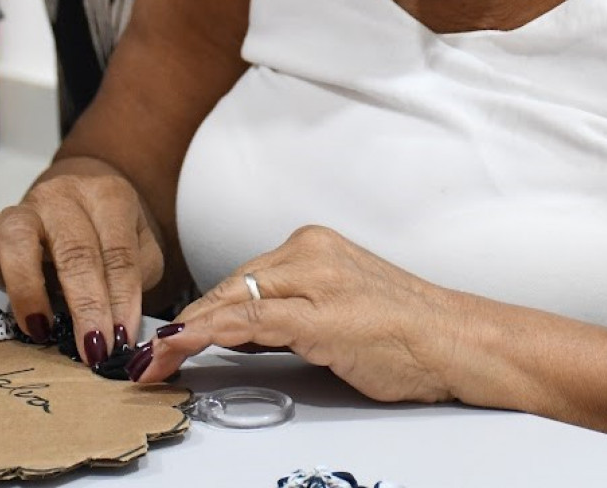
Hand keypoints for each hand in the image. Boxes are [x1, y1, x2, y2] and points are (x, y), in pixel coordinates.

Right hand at [0, 155, 165, 366]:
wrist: (80, 197)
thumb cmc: (109, 234)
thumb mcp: (140, 250)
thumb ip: (135, 279)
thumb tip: (123, 329)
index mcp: (108, 197)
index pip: (118, 252)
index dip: (122, 299)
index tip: (121, 340)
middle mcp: (62, 197)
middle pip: (74, 249)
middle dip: (86, 304)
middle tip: (92, 348)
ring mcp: (20, 209)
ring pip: (17, 238)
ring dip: (29, 289)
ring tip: (40, 330)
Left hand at [130, 225, 465, 402]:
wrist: (456, 341)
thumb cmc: (408, 333)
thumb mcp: (339, 310)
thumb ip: (289, 313)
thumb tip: (236, 331)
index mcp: (315, 245)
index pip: (241, 278)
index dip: (199, 311)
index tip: (169, 337)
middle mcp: (311, 253)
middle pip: (228, 287)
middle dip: (185, 324)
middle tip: (149, 355)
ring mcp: (315, 281)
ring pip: (231, 301)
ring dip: (184, 333)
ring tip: (153, 360)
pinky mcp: (320, 314)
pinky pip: (248, 322)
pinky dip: (206, 335)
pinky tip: (183, 348)